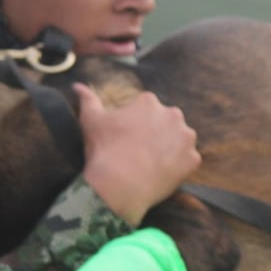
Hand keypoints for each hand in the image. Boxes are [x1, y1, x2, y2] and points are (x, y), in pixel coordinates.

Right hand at [76, 84, 200, 224]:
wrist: (118, 185)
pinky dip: (179, 166)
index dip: (136, 123)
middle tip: (140, 151)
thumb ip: (87, 99)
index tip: (127, 137)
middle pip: (166, 122)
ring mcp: (185, 137)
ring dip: (171, 147)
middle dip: (157, 132)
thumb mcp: (91, 120)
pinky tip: (162, 174)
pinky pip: (188, 160)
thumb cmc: (103, 149)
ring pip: (180, 140)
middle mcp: (172, 114)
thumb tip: (77, 86)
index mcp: (149, 102)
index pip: (146, 108)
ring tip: (152, 163)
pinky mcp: (192, 159)